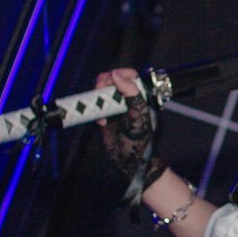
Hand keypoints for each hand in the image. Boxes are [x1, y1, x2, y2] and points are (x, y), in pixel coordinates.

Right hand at [96, 68, 165, 199]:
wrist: (131, 162)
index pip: (130, 75)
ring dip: (99, 98)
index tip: (111, 80)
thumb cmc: (142, 139)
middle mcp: (128, 99)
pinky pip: (96, 107)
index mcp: (141, 96)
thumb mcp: (139, 114)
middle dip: (104, 84)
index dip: (119, 74)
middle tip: (101, 92)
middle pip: (112, 80)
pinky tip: (102, 122)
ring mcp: (117, 108)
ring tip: (102, 110)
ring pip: (103, 92)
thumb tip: (116, 75)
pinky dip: (96, 112)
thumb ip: (131, 93)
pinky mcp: (106, 117)